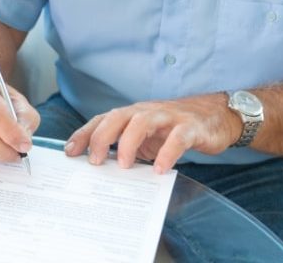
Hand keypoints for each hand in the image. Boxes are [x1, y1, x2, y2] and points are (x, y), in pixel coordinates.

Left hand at [65, 93, 241, 172]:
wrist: (214, 116)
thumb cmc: (172, 128)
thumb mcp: (144, 137)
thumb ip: (125, 146)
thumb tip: (99, 166)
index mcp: (131, 115)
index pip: (102, 120)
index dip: (84, 134)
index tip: (68, 152)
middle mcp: (145, 111)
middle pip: (117, 117)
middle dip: (101, 137)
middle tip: (93, 161)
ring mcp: (167, 117)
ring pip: (142, 122)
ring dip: (128, 142)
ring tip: (122, 165)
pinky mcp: (190, 128)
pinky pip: (177, 138)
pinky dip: (167, 153)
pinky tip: (160, 170)